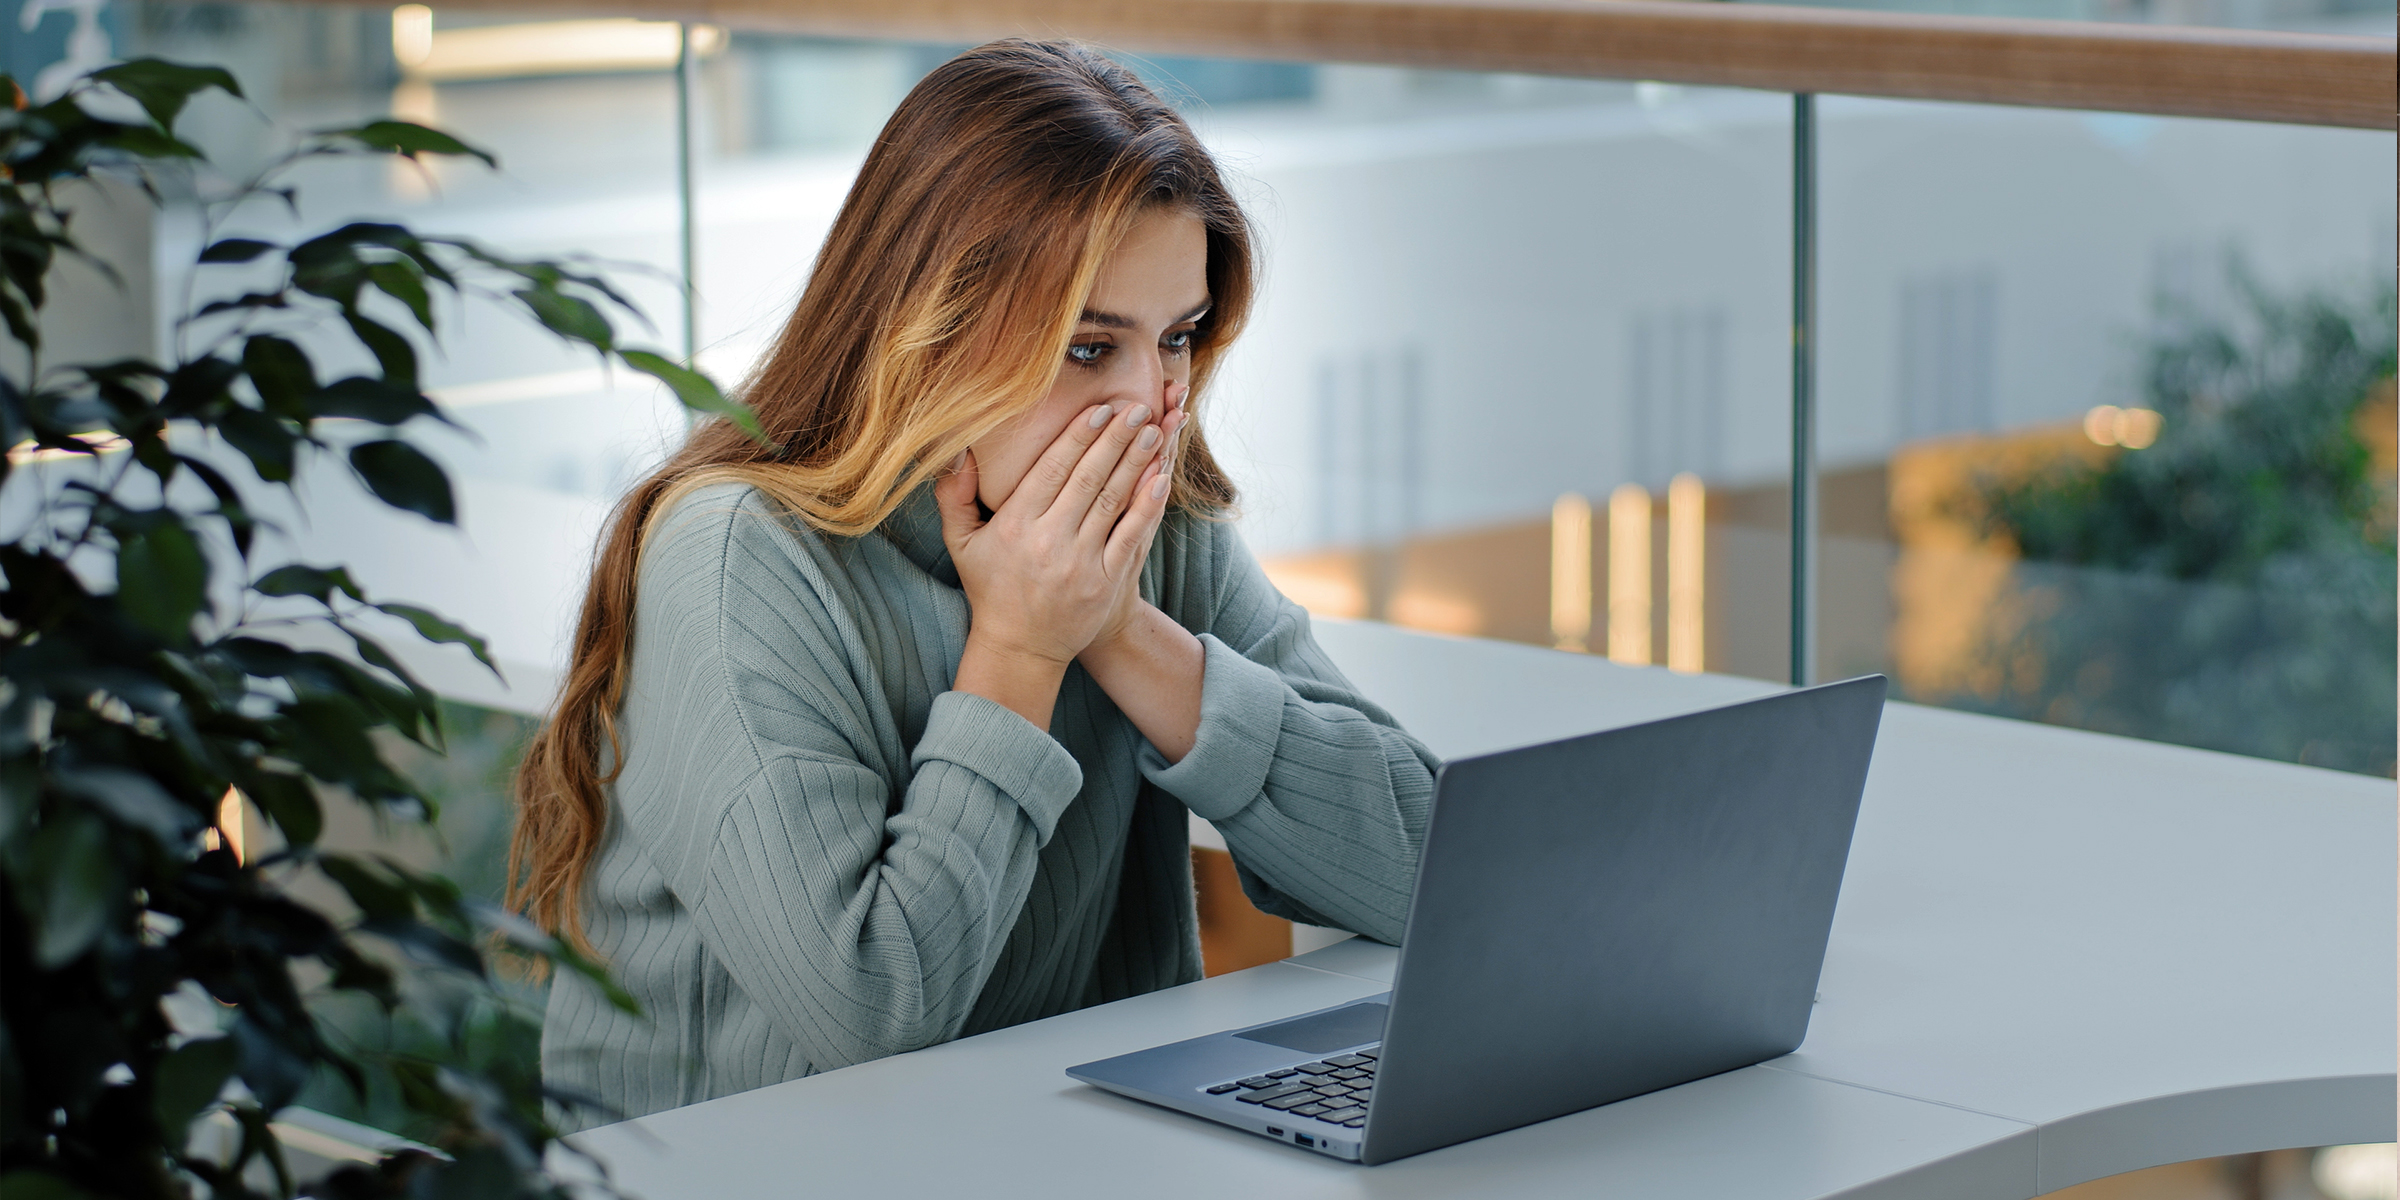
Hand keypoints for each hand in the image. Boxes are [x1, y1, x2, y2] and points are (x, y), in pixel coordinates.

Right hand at [936, 397, 1171, 672]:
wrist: (1020, 648)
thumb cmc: (992, 588)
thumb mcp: (961, 543)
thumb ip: (953, 496)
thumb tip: (956, 451)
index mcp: (1015, 526)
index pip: (1051, 470)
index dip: (1077, 437)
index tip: (1099, 409)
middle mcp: (1049, 541)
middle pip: (1088, 479)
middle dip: (1115, 439)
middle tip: (1136, 408)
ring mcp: (1081, 563)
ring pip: (1113, 502)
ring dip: (1136, 463)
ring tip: (1153, 431)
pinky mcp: (1106, 583)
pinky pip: (1131, 536)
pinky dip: (1147, 506)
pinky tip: (1160, 479)